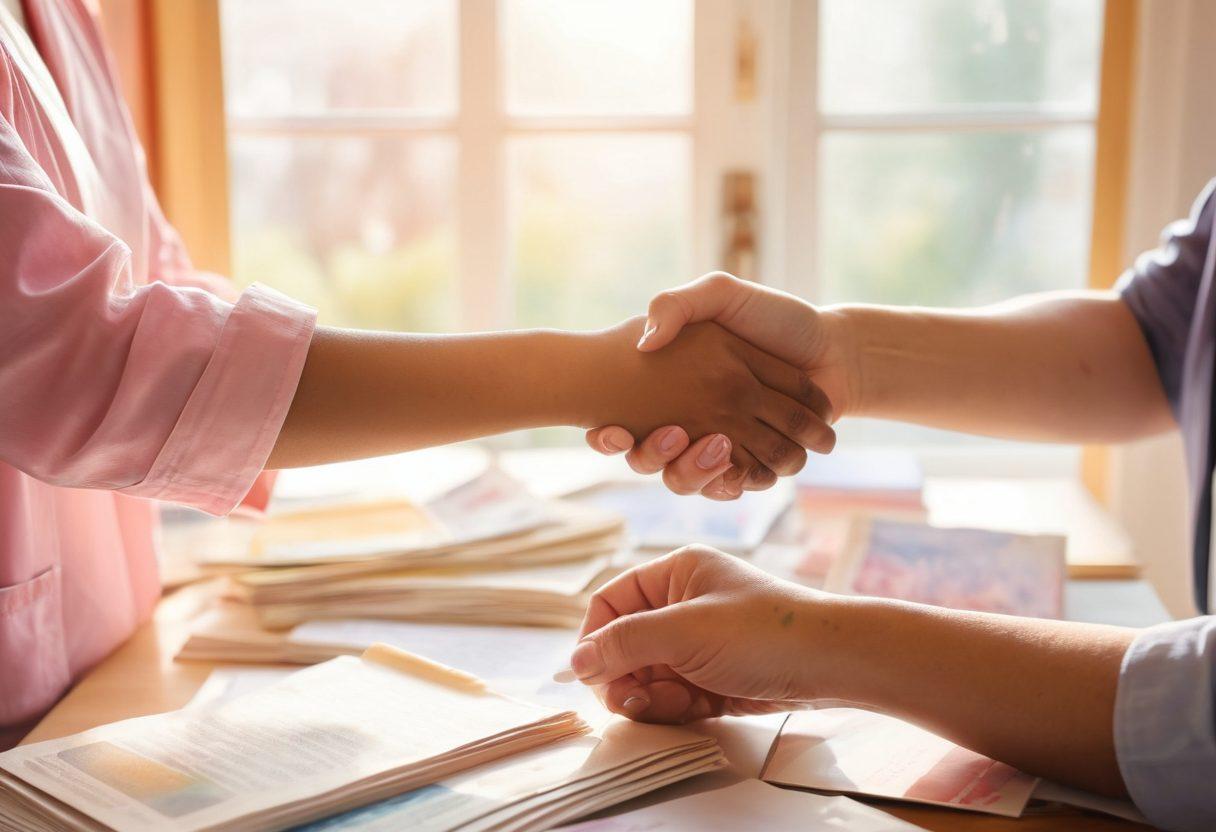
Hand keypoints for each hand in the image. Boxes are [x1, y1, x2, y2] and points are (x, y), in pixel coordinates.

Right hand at [569, 546, 835, 722]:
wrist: (834, 664)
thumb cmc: (765, 633)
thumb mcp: (684, 632)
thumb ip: (625, 643)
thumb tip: (577, 660)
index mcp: (676, 573)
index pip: (612, 602)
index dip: (596, 638)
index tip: (592, 676)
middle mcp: (685, 604)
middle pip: (627, 645)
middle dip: (626, 676)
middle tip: (632, 702)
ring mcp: (702, 642)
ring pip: (649, 675)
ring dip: (653, 696)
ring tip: (679, 702)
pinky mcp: (717, 676)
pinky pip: (676, 694)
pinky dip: (677, 707)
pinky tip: (696, 708)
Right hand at [587, 273, 854, 498]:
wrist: (833, 351)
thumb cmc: (775, 318)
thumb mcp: (721, 294)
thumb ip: (677, 304)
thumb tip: (645, 341)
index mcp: (673, 388)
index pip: (624, 422)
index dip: (608, 437)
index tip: (610, 431)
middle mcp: (689, 423)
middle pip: (648, 460)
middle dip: (648, 457)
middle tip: (671, 434)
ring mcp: (721, 448)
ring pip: (685, 480)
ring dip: (692, 471)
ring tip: (714, 444)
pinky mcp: (754, 466)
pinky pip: (729, 486)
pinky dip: (730, 480)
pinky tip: (734, 464)